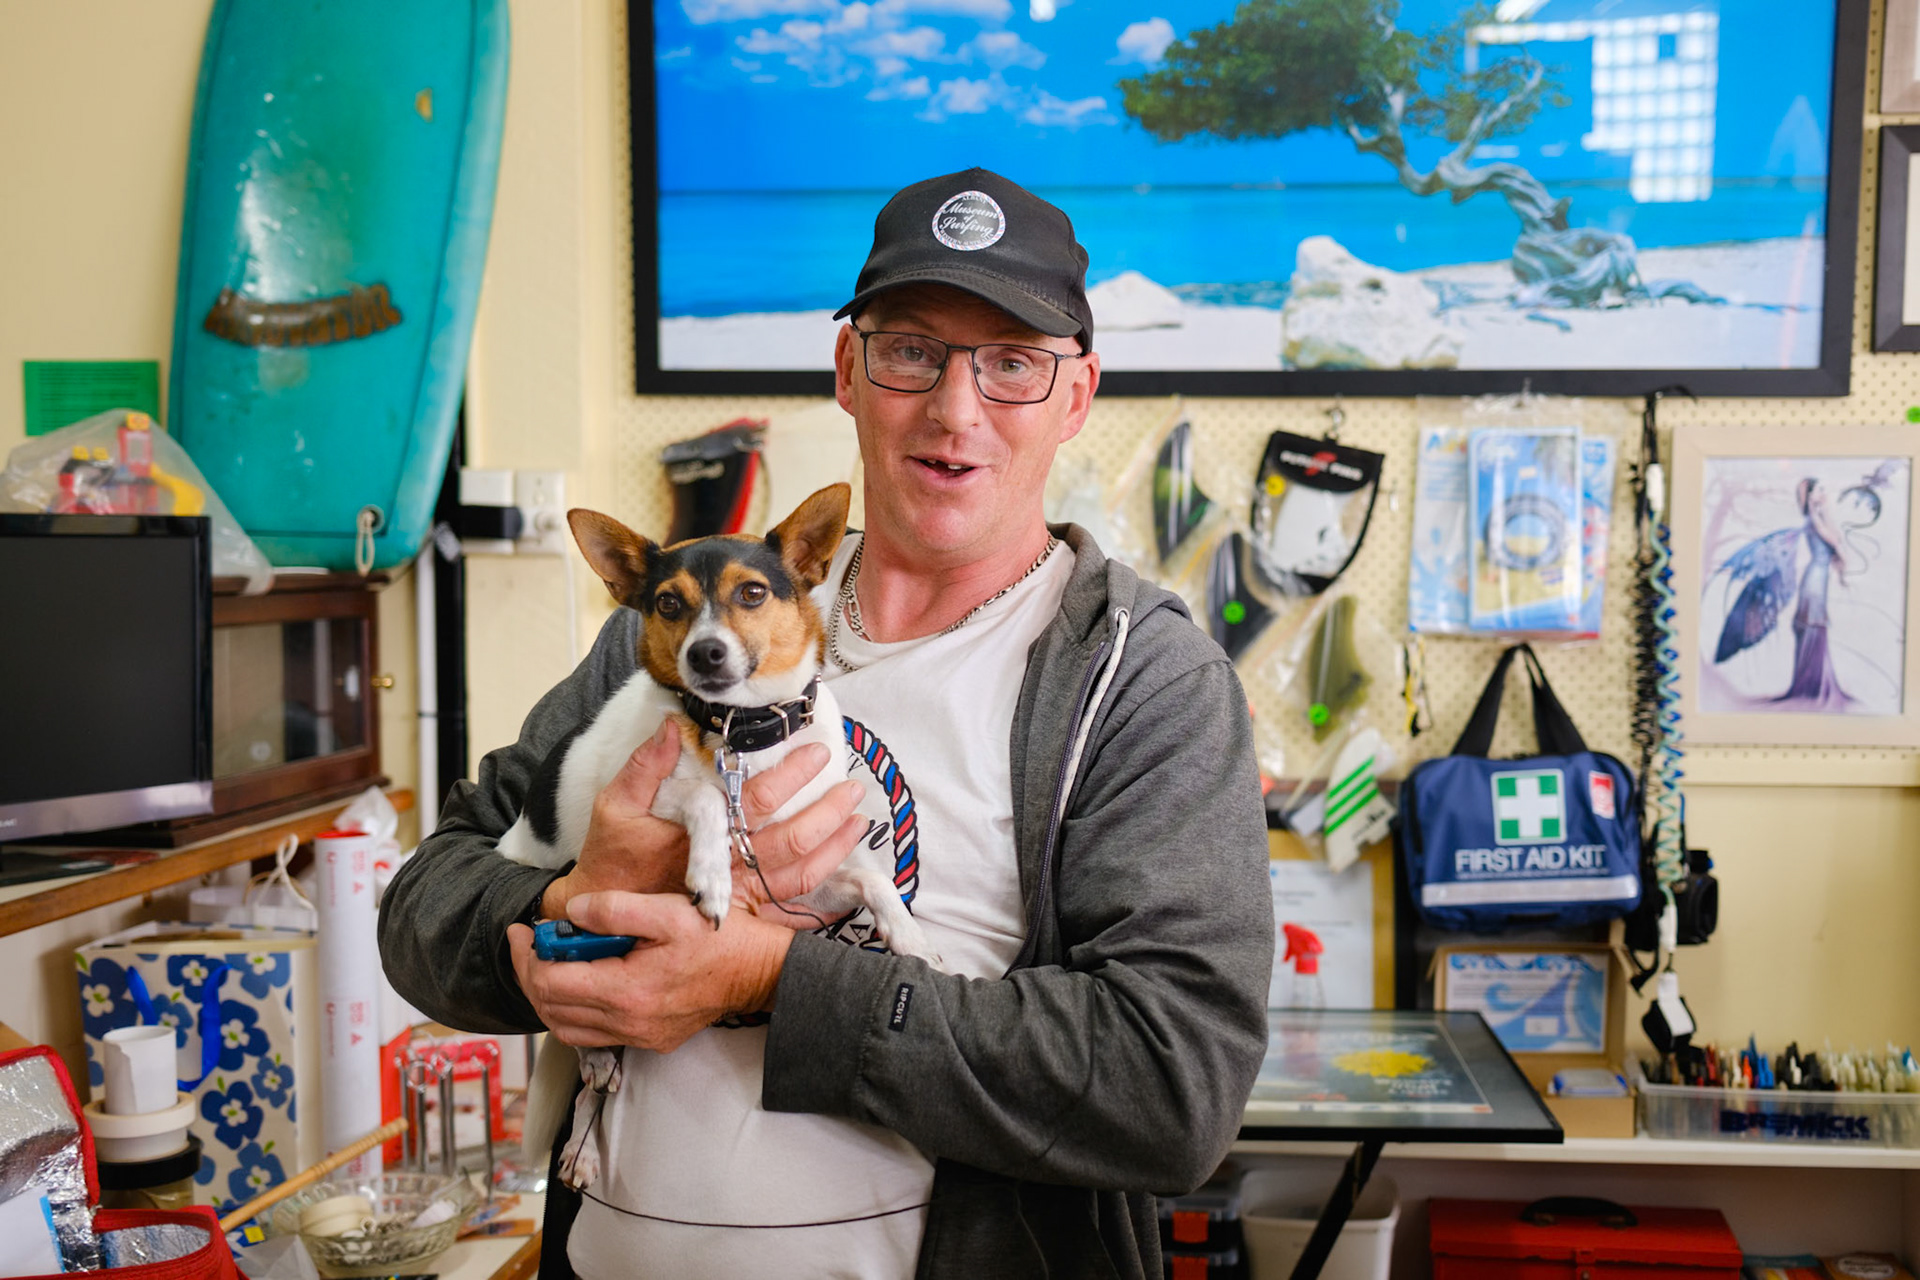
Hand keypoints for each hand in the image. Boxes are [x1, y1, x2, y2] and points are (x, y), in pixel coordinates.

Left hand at [508, 892, 793, 1051]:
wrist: (760, 974)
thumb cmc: (719, 940)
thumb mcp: (669, 912)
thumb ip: (616, 909)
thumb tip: (573, 912)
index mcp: (626, 991)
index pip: (550, 983)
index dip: (526, 956)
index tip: (522, 930)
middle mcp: (627, 1023)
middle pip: (551, 1009)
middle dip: (529, 974)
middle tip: (530, 943)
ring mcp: (638, 1036)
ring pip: (566, 1028)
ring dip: (548, 996)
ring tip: (549, 963)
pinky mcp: (649, 1040)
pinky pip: (593, 1034)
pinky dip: (573, 1011)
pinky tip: (583, 983)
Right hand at [541, 726, 867, 924]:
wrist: (601, 917)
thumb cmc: (610, 859)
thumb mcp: (614, 806)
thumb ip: (645, 765)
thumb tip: (672, 725)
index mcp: (703, 835)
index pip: (758, 800)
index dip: (792, 777)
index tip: (818, 754)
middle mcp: (728, 868)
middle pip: (792, 839)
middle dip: (828, 813)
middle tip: (854, 789)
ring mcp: (738, 897)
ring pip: (798, 875)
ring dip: (833, 848)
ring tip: (858, 823)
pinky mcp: (740, 918)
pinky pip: (789, 912)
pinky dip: (821, 901)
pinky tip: (845, 886)